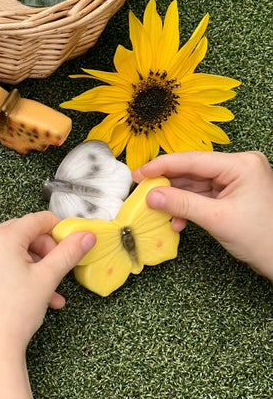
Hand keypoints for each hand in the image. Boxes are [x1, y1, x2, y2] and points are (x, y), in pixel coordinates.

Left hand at [0, 212, 95, 398]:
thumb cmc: (16, 310)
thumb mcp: (48, 278)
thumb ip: (69, 252)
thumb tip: (88, 235)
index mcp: (0, 237)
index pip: (36, 220)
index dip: (59, 230)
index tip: (74, 244)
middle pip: (25, 234)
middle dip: (48, 252)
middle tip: (62, 269)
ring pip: (15, 252)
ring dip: (38, 268)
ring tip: (55, 291)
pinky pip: (2, 265)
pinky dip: (21, 275)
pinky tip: (41, 297)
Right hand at [132, 151, 272, 279]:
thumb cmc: (262, 239)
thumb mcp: (217, 219)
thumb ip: (182, 204)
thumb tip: (151, 195)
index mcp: (241, 164)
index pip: (193, 159)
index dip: (162, 166)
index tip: (138, 174)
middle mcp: (239, 166)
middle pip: (193, 170)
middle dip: (167, 183)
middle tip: (141, 191)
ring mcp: (236, 180)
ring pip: (195, 184)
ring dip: (175, 198)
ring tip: (156, 210)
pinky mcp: (232, 194)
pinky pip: (203, 195)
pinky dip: (187, 207)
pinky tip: (176, 221)